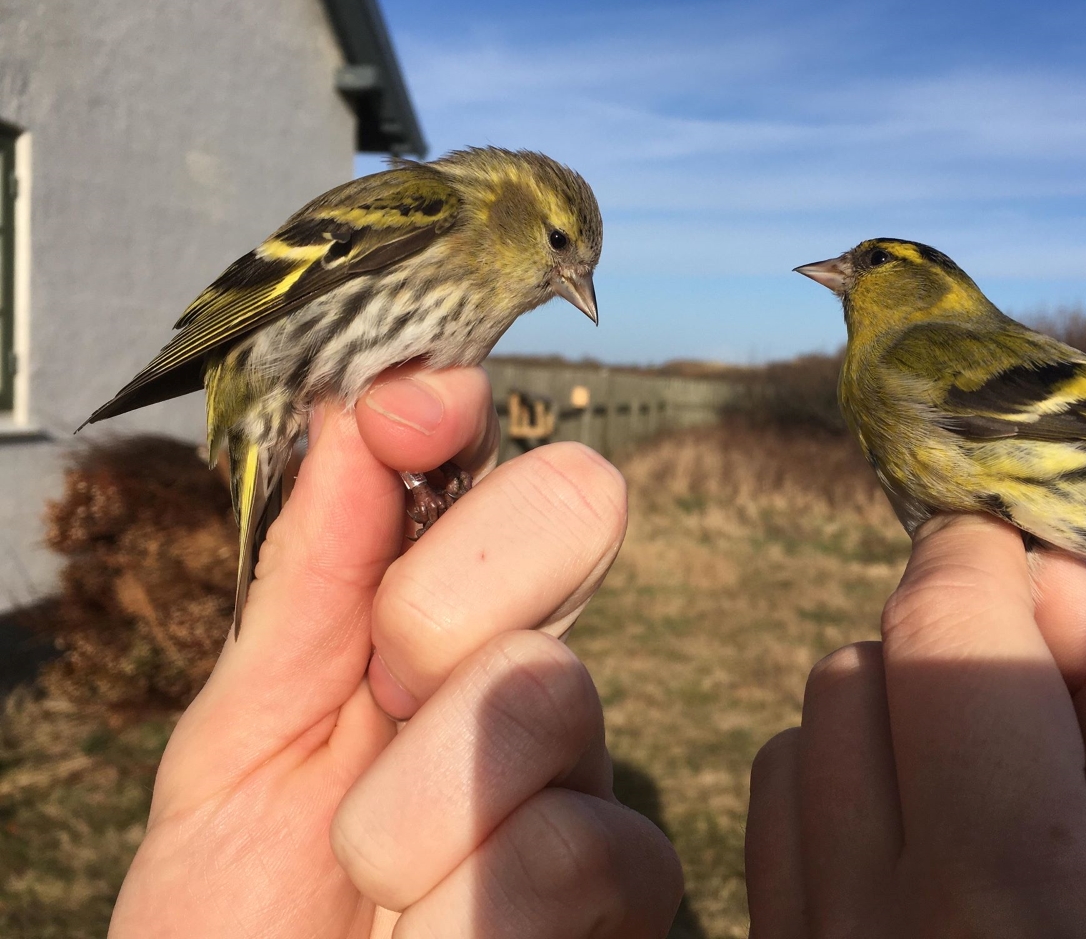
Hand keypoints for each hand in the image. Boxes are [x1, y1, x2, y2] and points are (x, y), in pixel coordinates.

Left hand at [109, 365, 680, 938]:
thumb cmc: (239, 913)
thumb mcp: (241, 736)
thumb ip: (309, 584)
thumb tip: (356, 412)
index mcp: (428, 619)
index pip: (481, 460)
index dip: (448, 411)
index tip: (403, 417)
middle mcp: (522, 665)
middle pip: (575, 507)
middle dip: (450, 592)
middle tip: (382, 690)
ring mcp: (583, 766)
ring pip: (550, 684)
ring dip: (420, 796)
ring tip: (371, 876)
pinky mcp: (632, 881)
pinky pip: (583, 843)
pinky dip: (473, 905)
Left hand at [746, 514, 1085, 937]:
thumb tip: (1052, 576)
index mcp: (1016, 901)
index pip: (943, 641)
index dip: (976, 562)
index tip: (1006, 543)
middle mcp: (878, 936)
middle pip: (855, 675)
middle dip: (939, 648)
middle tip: (1031, 702)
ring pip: (798, 740)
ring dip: (882, 721)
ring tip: (986, 792)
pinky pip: (771, 824)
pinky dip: (833, 791)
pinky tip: (922, 845)